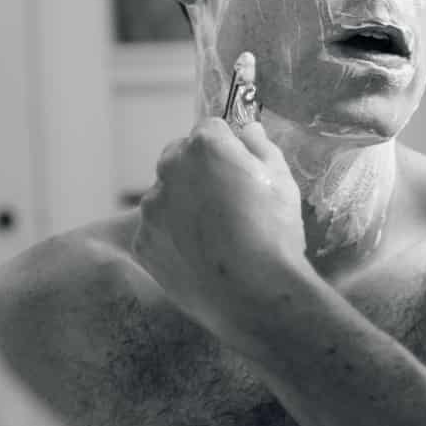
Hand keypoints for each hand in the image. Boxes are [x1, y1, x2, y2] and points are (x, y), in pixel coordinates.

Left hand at [132, 110, 308, 347]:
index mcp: (204, 147)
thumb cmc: (273, 233)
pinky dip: (172, 238)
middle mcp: (169, 171)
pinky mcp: (143, 242)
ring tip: (215, 235)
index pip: (209, 129)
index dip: (227, 148)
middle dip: (198, 171)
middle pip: (179, 158)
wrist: (254, 295)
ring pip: (165, 196)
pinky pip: (157, 230)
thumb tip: (248, 130)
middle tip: (227, 203)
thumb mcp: (281, 181)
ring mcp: (152, 209)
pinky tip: (200, 256)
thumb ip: (260, 147)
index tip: (239, 169)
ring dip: (182, 205)